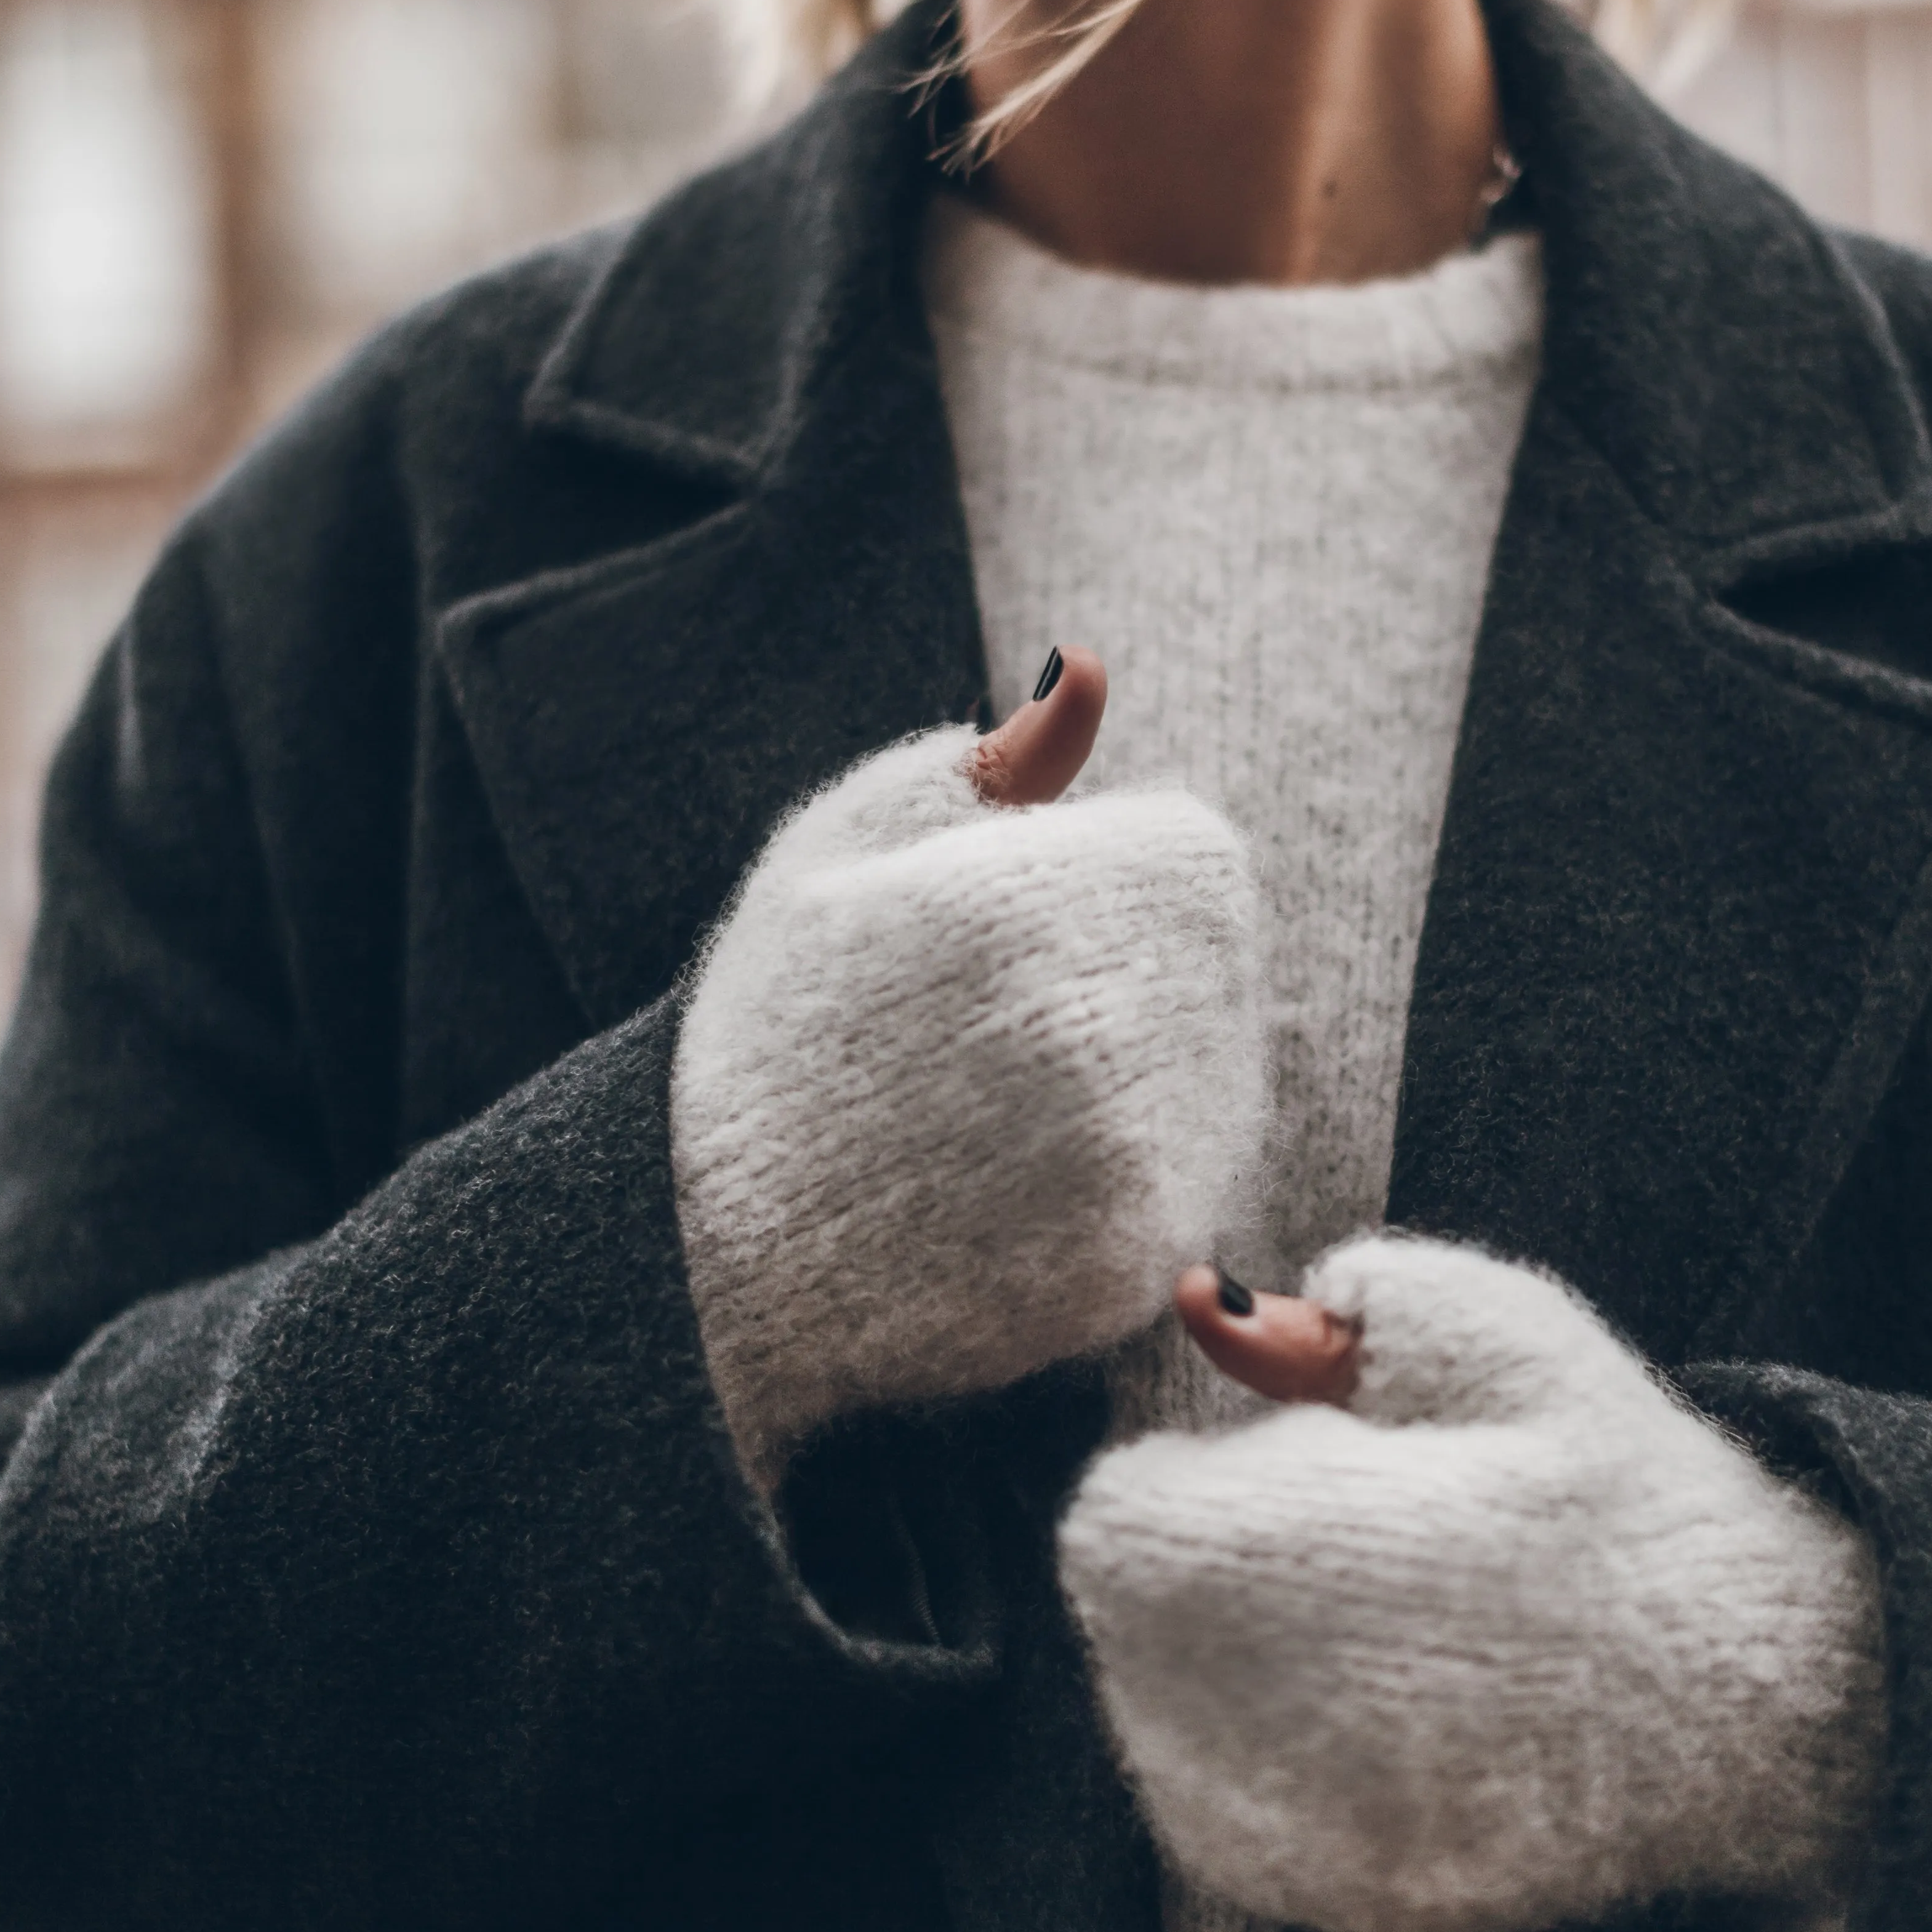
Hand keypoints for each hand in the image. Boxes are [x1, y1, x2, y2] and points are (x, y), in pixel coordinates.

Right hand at [671, 656, 1266, 1484]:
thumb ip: (992, 767)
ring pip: (1214, 1076)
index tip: (1020, 924)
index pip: (1191, 857)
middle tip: (998, 1029)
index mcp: (1034, 900)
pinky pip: (1190, 1186)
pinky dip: (1134, 1183)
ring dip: (1146, 1079)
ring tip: (1004, 1110)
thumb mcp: (846, 852)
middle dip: (1132, 976)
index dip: (1111, 879)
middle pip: (1212, 966)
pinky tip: (1027, 1187)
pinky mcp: (1134, 1261)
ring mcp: (1127, 1159)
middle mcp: (1099, 1029)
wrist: (717, 1246)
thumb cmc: (781, 1023)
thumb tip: (1092, 670)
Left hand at [1059, 1234, 1881, 1931]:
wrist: (1770, 1702)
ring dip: (1224, 1663)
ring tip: (1384, 1630)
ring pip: (1163, 1722)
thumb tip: (1217, 1304)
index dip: (1200, 1479)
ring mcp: (1300, 1835)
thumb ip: (1360, 1296)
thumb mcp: (1510, 1337)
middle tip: (1348, 1548)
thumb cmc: (1630, 1496)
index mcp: (1286, 1563)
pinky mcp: (1339, 1908)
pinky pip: (1233, 1815)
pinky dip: (1275, 1759)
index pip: (1115, 1522)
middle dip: (1203, 1568)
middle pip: (1126, 1624)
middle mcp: (1263, 1722)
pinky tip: (1398, 1716)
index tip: (1304, 1469)